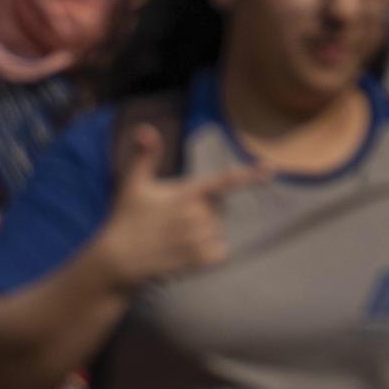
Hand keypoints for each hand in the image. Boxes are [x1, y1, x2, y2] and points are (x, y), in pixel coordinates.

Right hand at [91, 124, 268, 290]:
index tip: (269, 169)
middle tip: (172, 218)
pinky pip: (220, 251)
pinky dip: (209, 251)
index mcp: (185, 193)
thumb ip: (146, 155)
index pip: (223, 182)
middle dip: (202, 210)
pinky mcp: (201, 260)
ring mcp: (200, 240)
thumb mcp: (133, 182)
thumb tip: (146, 128)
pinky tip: (185, 251)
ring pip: (218, 229)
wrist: (119, 260)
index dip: (248, 175)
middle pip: (218, 208)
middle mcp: (197, 216)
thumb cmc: (126, 217)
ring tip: (174, 236)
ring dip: (203, 231)